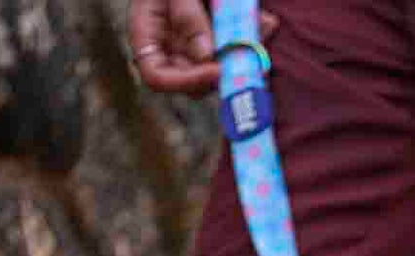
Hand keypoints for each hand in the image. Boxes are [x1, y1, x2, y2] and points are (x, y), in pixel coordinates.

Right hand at [127, 0, 278, 95]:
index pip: (157, 77)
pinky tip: (267, 23)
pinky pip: (234, 53)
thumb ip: (187, 15)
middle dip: (225, 72)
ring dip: (245, 57)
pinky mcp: (216, 42)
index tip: (216, 70)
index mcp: (147, 35)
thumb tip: (205, 55)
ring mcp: (192, 49)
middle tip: (254, 60)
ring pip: (220, 71)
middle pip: (194, 82)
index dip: (186, 81)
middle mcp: (169, 49)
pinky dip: (252, 41)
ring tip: (264, 28)